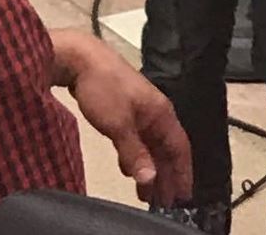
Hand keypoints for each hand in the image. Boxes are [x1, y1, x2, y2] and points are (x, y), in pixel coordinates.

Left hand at [50, 33, 192, 205]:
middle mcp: (155, 113)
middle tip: (164, 204)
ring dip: (151, 170)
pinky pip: (138, 141)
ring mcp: (140, 111)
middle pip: (167, 149)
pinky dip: (137, 158)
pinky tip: (130, 170)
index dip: (183, 172)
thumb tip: (151, 179)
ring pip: (152, 146)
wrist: (81, 60)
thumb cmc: (104, 88)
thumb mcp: (119, 125)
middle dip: (167, 176)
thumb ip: (135, 153)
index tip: (183, 196)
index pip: (180, 147)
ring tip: (148, 195)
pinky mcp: (125, 112)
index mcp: (161, 113)